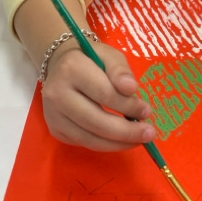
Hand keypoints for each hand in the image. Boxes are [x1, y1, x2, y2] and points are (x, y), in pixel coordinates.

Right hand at [41, 40, 155, 150]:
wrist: (61, 65)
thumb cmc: (91, 60)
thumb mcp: (109, 55)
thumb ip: (121, 70)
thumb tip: (131, 89)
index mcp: (71, 69)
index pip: (104, 93)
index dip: (128, 106)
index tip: (147, 111)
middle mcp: (57, 93)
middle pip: (95, 121)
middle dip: (126, 131)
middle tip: (148, 133)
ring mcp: (53, 114)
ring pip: (89, 138)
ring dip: (118, 143)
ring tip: (139, 140)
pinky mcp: (55, 129)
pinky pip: (83, 143)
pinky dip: (105, 145)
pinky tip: (121, 140)